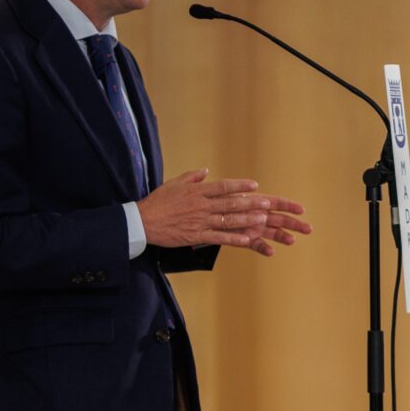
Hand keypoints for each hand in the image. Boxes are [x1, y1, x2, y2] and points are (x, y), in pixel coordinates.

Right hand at [137, 169, 312, 254]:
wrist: (142, 221)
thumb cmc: (157, 202)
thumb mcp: (174, 184)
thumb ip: (192, 177)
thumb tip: (206, 170)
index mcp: (197, 191)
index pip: (222, 187)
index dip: (239, 186)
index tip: (254, 185)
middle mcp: (201, 205)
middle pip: (229, 203)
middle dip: (250, 203)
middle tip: (267, 203)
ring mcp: (199, 221)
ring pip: (227, 220)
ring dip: (246, 220)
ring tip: (262, 220)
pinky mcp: (195, 235)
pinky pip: (218, 237)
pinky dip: (233, 238)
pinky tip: (246, 240)